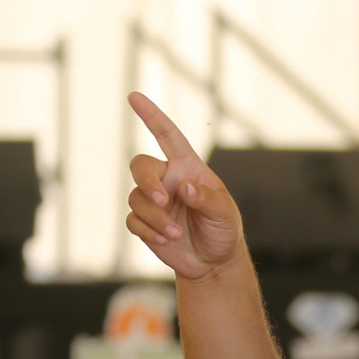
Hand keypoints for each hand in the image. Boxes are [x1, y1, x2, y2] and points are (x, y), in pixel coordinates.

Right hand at [125, 93, 248, 281]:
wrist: (212, 262)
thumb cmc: (223, 230)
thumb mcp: (225, 213)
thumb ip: (206, 199)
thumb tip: (184, 188)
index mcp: (187, 167)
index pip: (167, 135)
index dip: (152, 115)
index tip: (134, 97)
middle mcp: (167, 179)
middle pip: (140, 166)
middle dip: (147, 181)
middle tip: (162, 201)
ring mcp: (154, 201)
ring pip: (137, 198)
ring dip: (154, 217)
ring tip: (175, 233)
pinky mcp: (144, 223)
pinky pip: (133, 220)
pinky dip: (147, 230)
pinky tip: (164, 241)